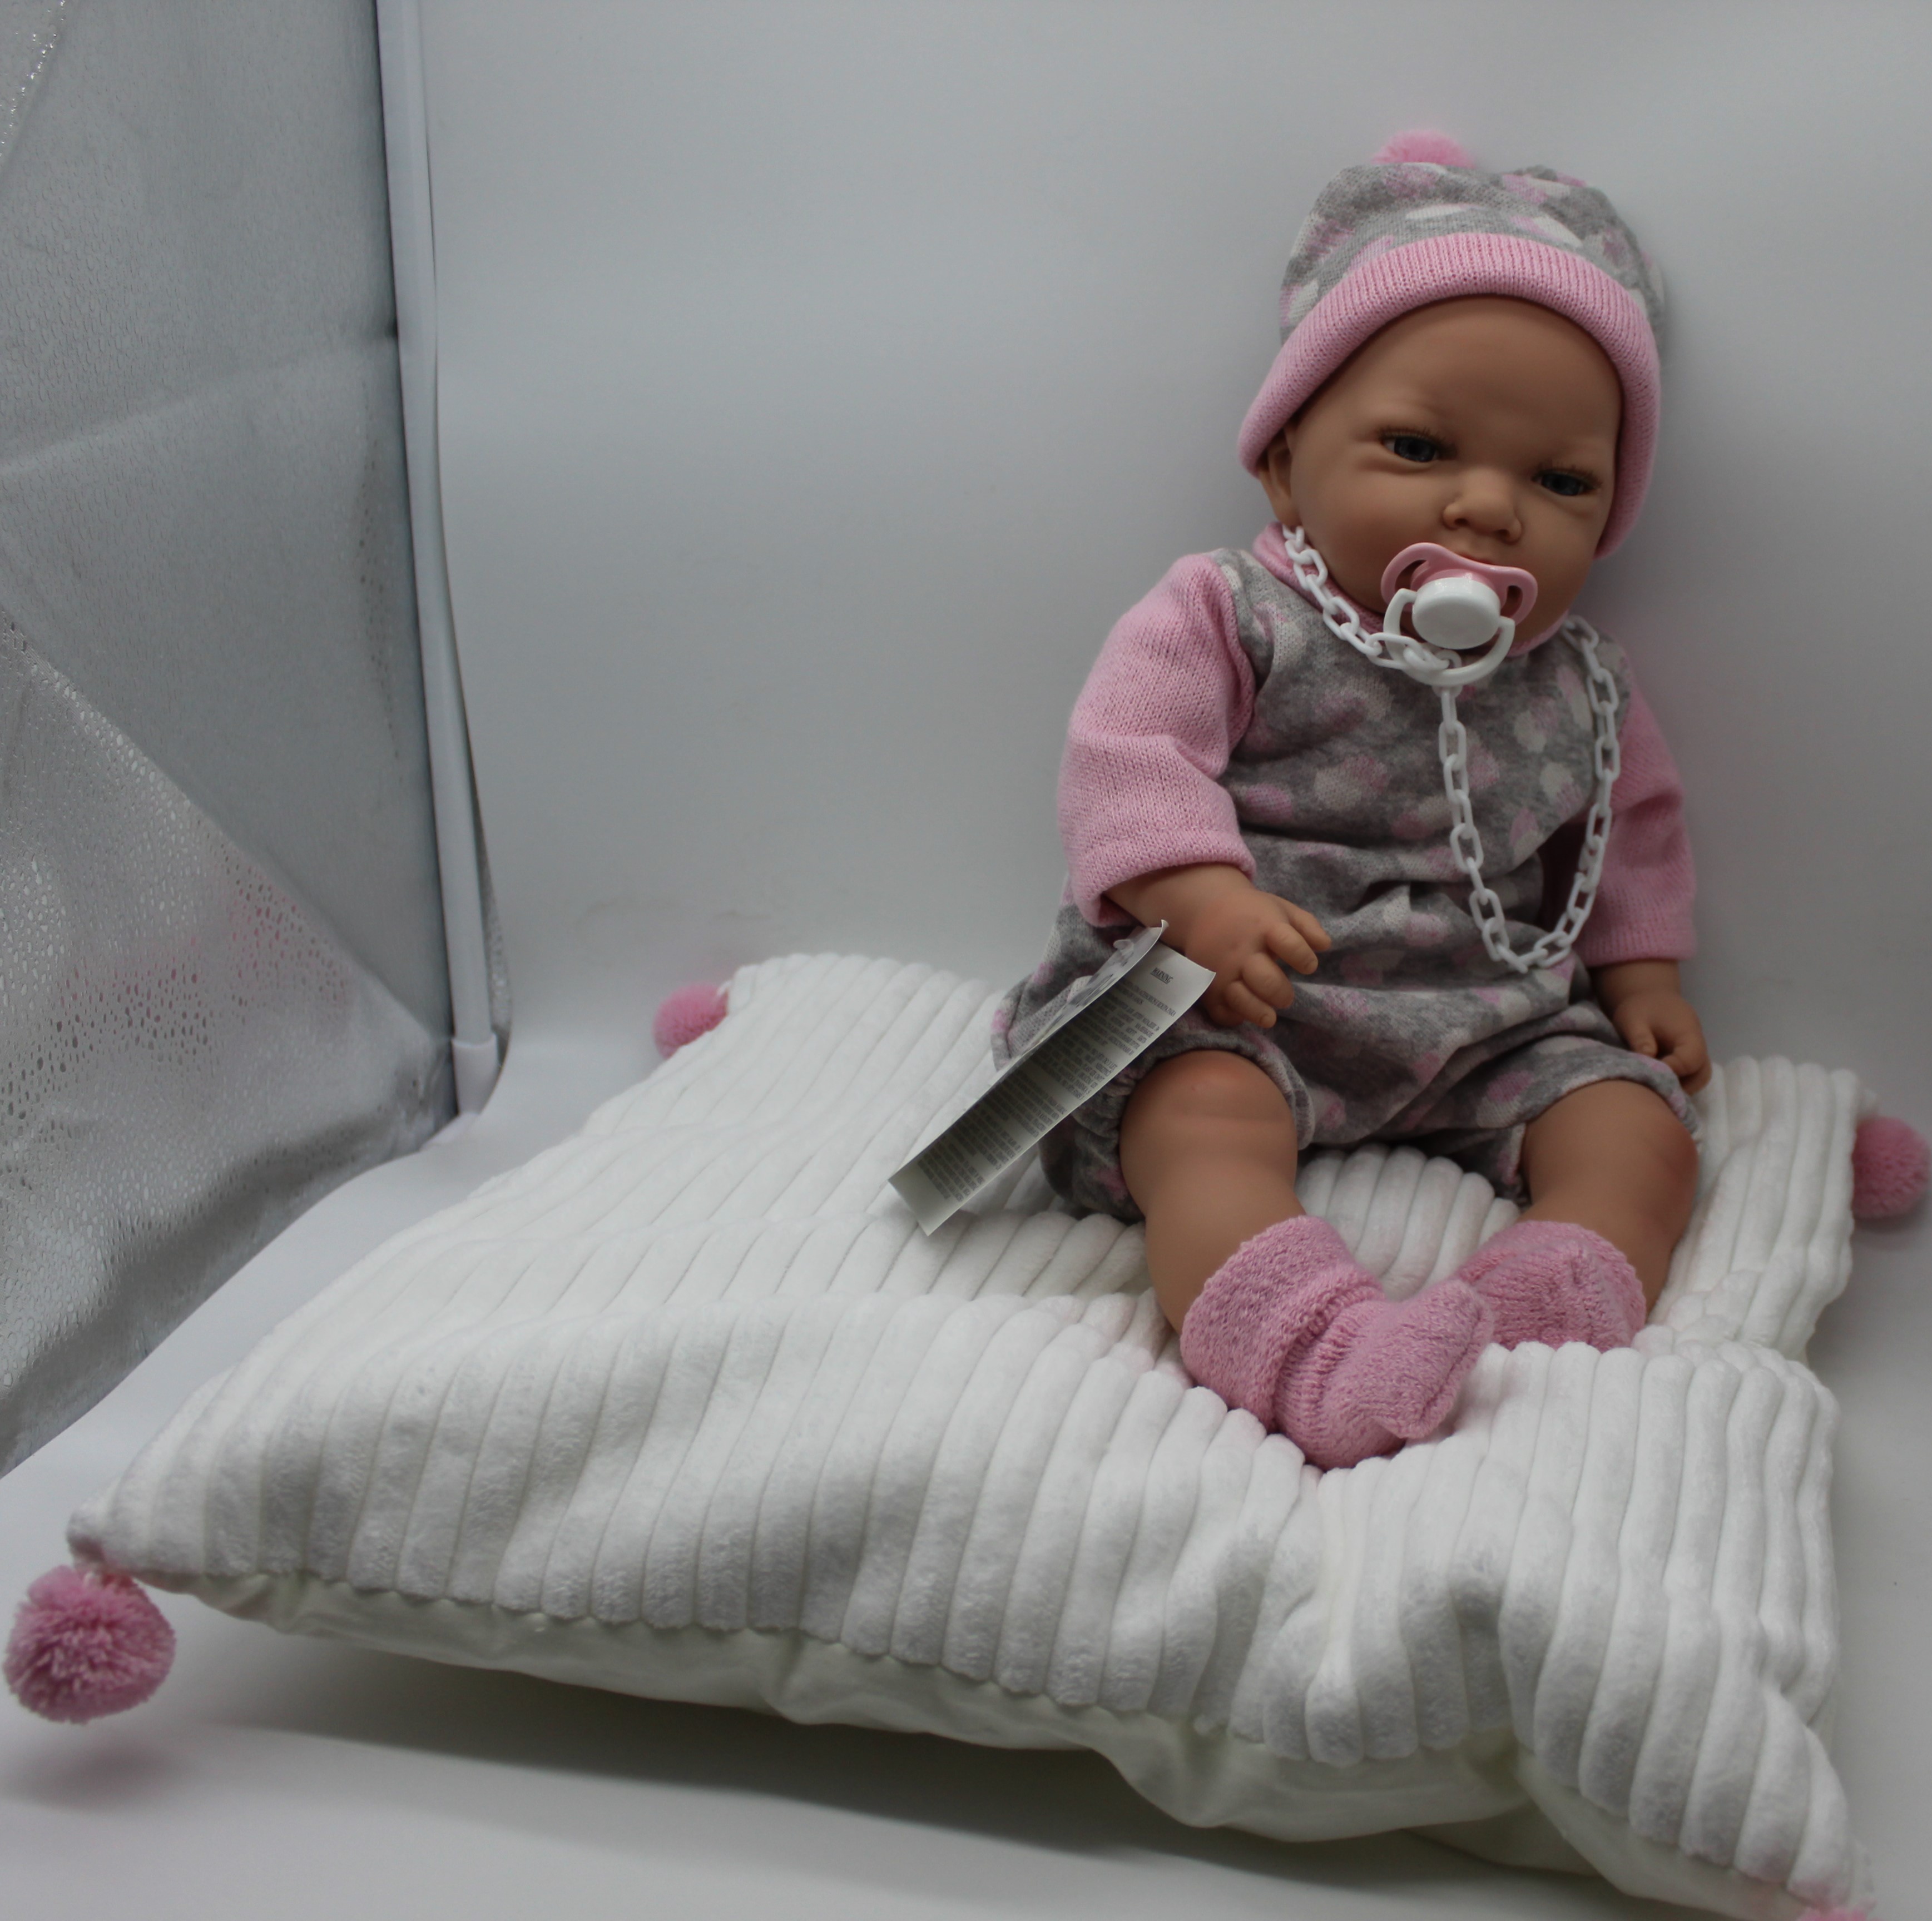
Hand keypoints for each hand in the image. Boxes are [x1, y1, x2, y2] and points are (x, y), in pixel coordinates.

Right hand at [1106, 865, 1328, 1028]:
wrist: (1203, 907)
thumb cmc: (1251, 912)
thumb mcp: (1281, 908)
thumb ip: (1307, 926)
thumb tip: (1324, 945)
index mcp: (1263, 926)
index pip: (1289, 945)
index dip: (1303, 959)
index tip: (1308, 966)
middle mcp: (1241, 950)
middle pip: (1266, 981)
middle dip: (1282, 994)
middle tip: (1284, 996)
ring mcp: (1221, 969)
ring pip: (1240, 998)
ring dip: (1258, 1012)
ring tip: (1269, 1017)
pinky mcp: (1207, 984)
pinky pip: (1219, 1010)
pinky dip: (1232, 1016)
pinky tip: (1242, 1013)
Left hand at [1595, 959, 1710, 1092]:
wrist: (1649, 998)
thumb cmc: (1640, 1008)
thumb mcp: (1632, 1019)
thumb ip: (1640, 1039)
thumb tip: (1648, 1059)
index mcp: (1688, 1033)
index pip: (1690, 1059)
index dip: (1672, 1071)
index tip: (1650, 1075)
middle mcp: (1698, 1045)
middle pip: (1701, 1074)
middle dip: (1681, 1087)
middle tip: (1655, 1091)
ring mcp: (1695, 1053)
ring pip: (1698, 1078)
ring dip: (1680, 1088)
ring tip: (1655, 1090)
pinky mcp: (1687, 1059)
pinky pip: (1690, 1076)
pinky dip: (1677, 1084)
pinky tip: (1657, 1086)